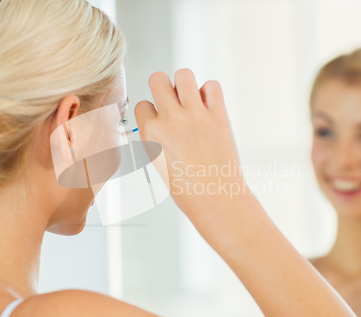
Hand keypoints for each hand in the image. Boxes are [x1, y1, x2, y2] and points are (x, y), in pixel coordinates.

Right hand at [135, 69, 249, 218]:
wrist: (216, 199)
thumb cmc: (188, 189)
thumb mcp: (159, 163)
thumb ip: (156, 138)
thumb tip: (158, 121)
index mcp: (151, 133)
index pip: (142, 104)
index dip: (150, 111)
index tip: (158, 119)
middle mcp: (171, 120)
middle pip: (158, 79)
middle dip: (161, 86)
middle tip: (171, 99)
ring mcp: (196, 115)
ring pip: (183, 74)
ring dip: (184, 83)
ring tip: (190, 98)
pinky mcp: (218, 115)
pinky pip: (212, 86)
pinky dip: (209, 91)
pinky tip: (208, 106)